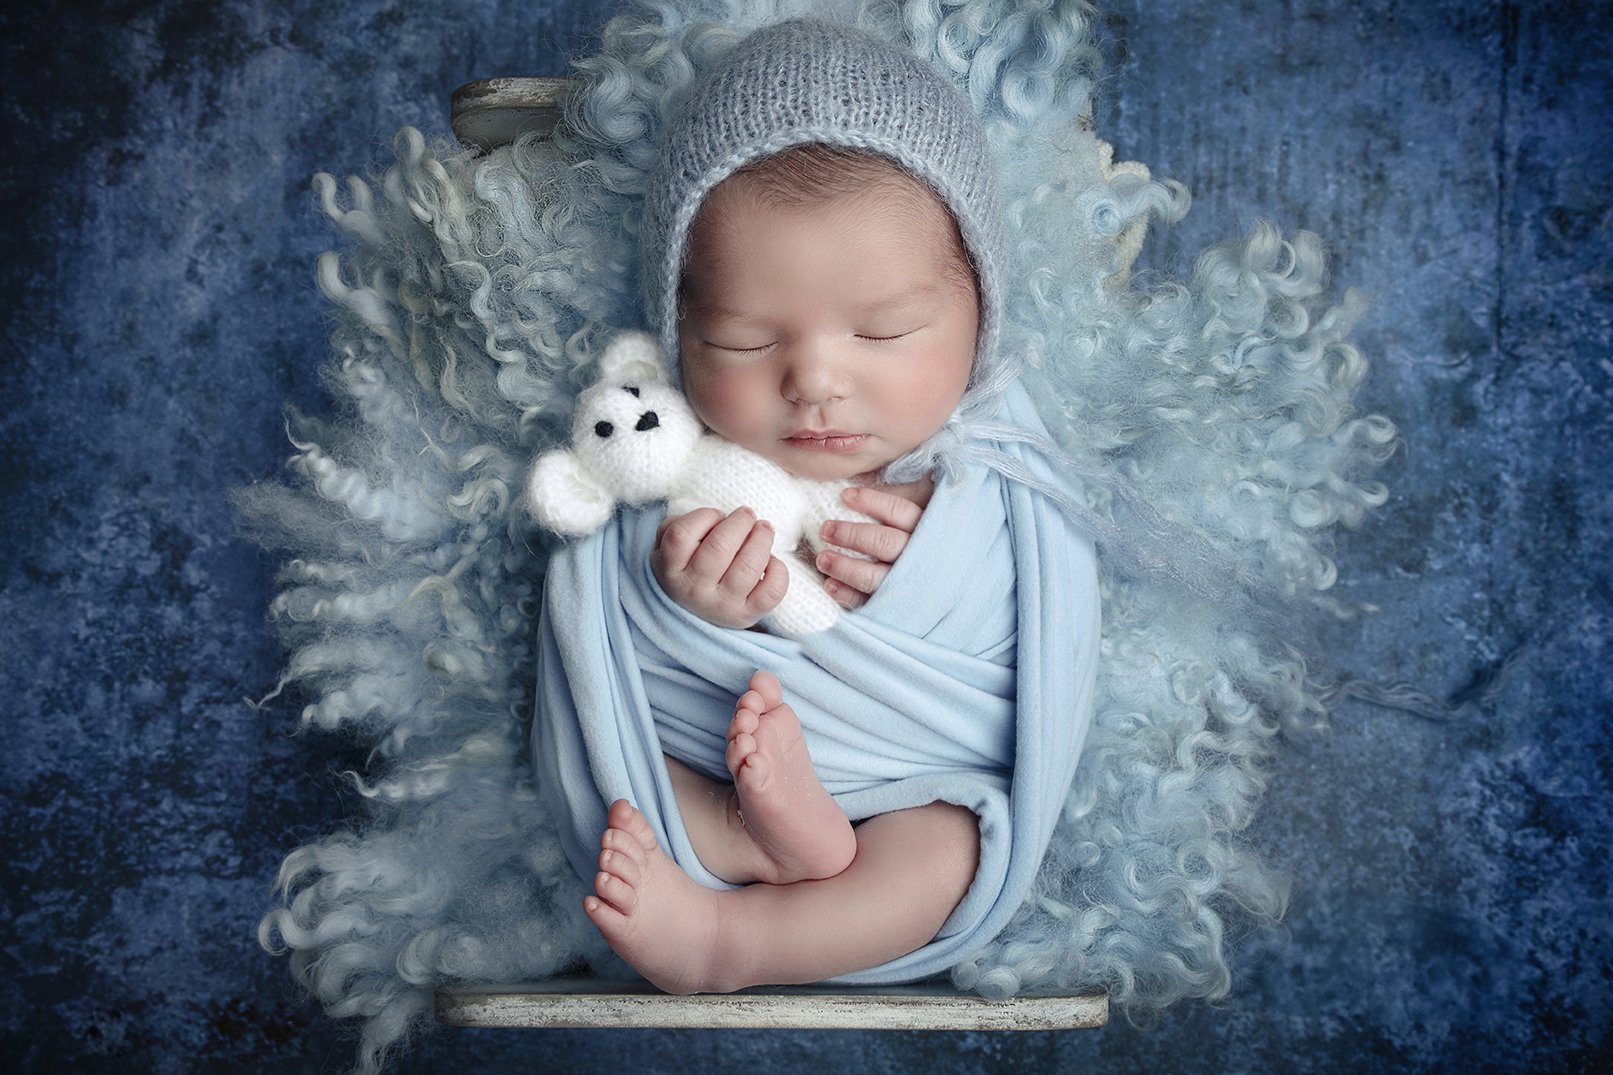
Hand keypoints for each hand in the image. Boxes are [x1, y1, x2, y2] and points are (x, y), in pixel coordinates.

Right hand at [652, 507, 788, 628]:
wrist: (693, 614)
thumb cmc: (687, 566)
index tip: (717, 516)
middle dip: (741, 521)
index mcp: (670, 569)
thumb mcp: (668, 546)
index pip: (682, 534)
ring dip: (762, 538)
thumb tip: (718, 519)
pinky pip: (771, 590)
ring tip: (764, 529)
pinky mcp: (747, 615)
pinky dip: (778, 570)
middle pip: (720, 546)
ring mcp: (721, 605)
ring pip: (749, 566)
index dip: (704, 516)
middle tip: (748, 515)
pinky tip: (771, 561)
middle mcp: (693, 590)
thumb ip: (680, 525)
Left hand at [815, 484, 924, 609]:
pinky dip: (848, 595)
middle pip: (885, 543)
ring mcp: (909, 585)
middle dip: (852, 535)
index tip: (845, 496)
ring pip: (876, 577)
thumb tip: (862, 478)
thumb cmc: (929, 539)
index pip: (900, 512)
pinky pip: (870, 603)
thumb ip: (902, 493)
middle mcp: (919, 558)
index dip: (872, 502)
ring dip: (846, 567)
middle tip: (825, 528)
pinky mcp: (896, 607)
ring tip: (822, 558)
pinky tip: (830, 585)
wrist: (953, 590)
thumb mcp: (926, 508)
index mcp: (928, 529)